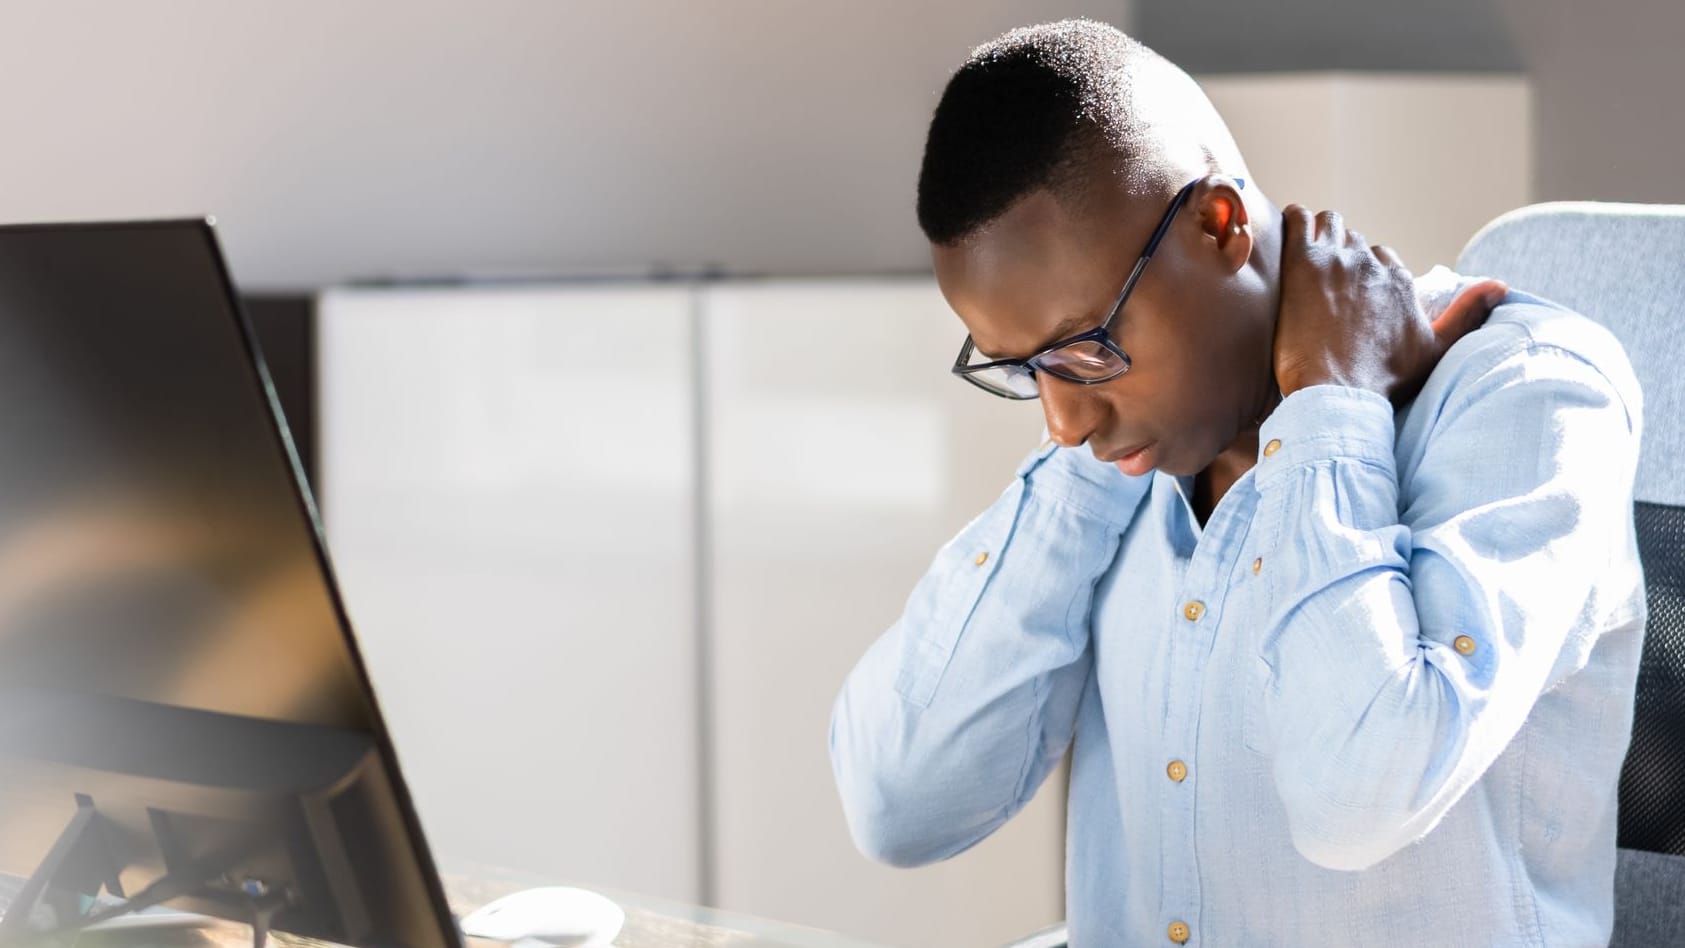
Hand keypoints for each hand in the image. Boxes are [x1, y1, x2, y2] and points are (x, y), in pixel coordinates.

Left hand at [1273, 205, 1507, 404]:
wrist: (1337, 392)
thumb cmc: (1383, 380)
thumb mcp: (1436, 350)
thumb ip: (1466, 315)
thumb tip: (1500, 286)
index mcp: (1400, 281)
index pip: (1382, 258)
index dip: (1364, 273)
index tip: (1348, 292)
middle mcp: (1372, 264)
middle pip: (1354, 241)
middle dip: (1340, 256)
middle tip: (1320, 282)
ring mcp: (1338, 260)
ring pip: (1329, 225)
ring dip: (1318, 237)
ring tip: (1303, 261)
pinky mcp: (1304, 262)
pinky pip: (1298, 219)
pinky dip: (1292, 222)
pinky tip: (1284, 240)